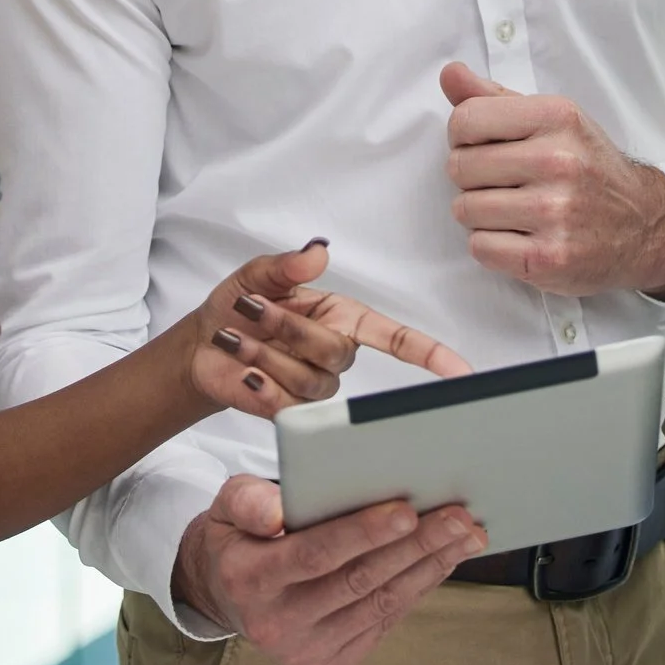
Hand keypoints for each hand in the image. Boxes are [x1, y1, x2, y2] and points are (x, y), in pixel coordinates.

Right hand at [172, 475, 486, 664]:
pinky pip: (384, 622)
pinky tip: (442, 560)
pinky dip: (417, 588)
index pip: (314, 555)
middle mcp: (276, 624)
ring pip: (379, 604)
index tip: (407, 511)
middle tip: (459, 517)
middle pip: (359, 581)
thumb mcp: (228, 505)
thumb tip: (276, 514)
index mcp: (249, 580)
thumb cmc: (239, 535)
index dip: (362, 534)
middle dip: (415, 546)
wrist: (225, 595)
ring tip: (467, 535)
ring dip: (429, 567)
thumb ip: (249, 501)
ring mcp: (305, 652)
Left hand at [181, 241, 472, 419]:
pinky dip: (259, 384)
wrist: (202, 345)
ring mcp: (316, 387)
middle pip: (336, 352)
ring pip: (309, 381)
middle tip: (249, 308)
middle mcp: (336, 353)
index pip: (397, 338)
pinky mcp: (290, 413)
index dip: (432, 355)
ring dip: (266, 353)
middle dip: (287, 327)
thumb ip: (288, 265)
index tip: (461, 372)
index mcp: (342, 318)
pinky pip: (287, 407)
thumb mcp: (258, 276)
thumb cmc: (237, 308)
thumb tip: (318, 251)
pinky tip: (243, 371)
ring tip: (236, 338)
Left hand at [441, 62, 664, 298]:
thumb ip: (496, 98)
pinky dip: (491, 246)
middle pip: (459, 167)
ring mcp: (555, 212)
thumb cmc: (589, 169)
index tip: (484, 147)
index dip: (463, 137)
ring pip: (465, 209)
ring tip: (514, 211)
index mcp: (557, 117)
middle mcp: (559, 162)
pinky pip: (480, 247)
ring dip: (480, 215)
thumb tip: (450, 74)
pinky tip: (519, 237)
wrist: (644, 226)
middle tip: (503, 184)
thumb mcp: (553, 121)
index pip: (465, 120)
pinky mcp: (549, 257)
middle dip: (472, 178)